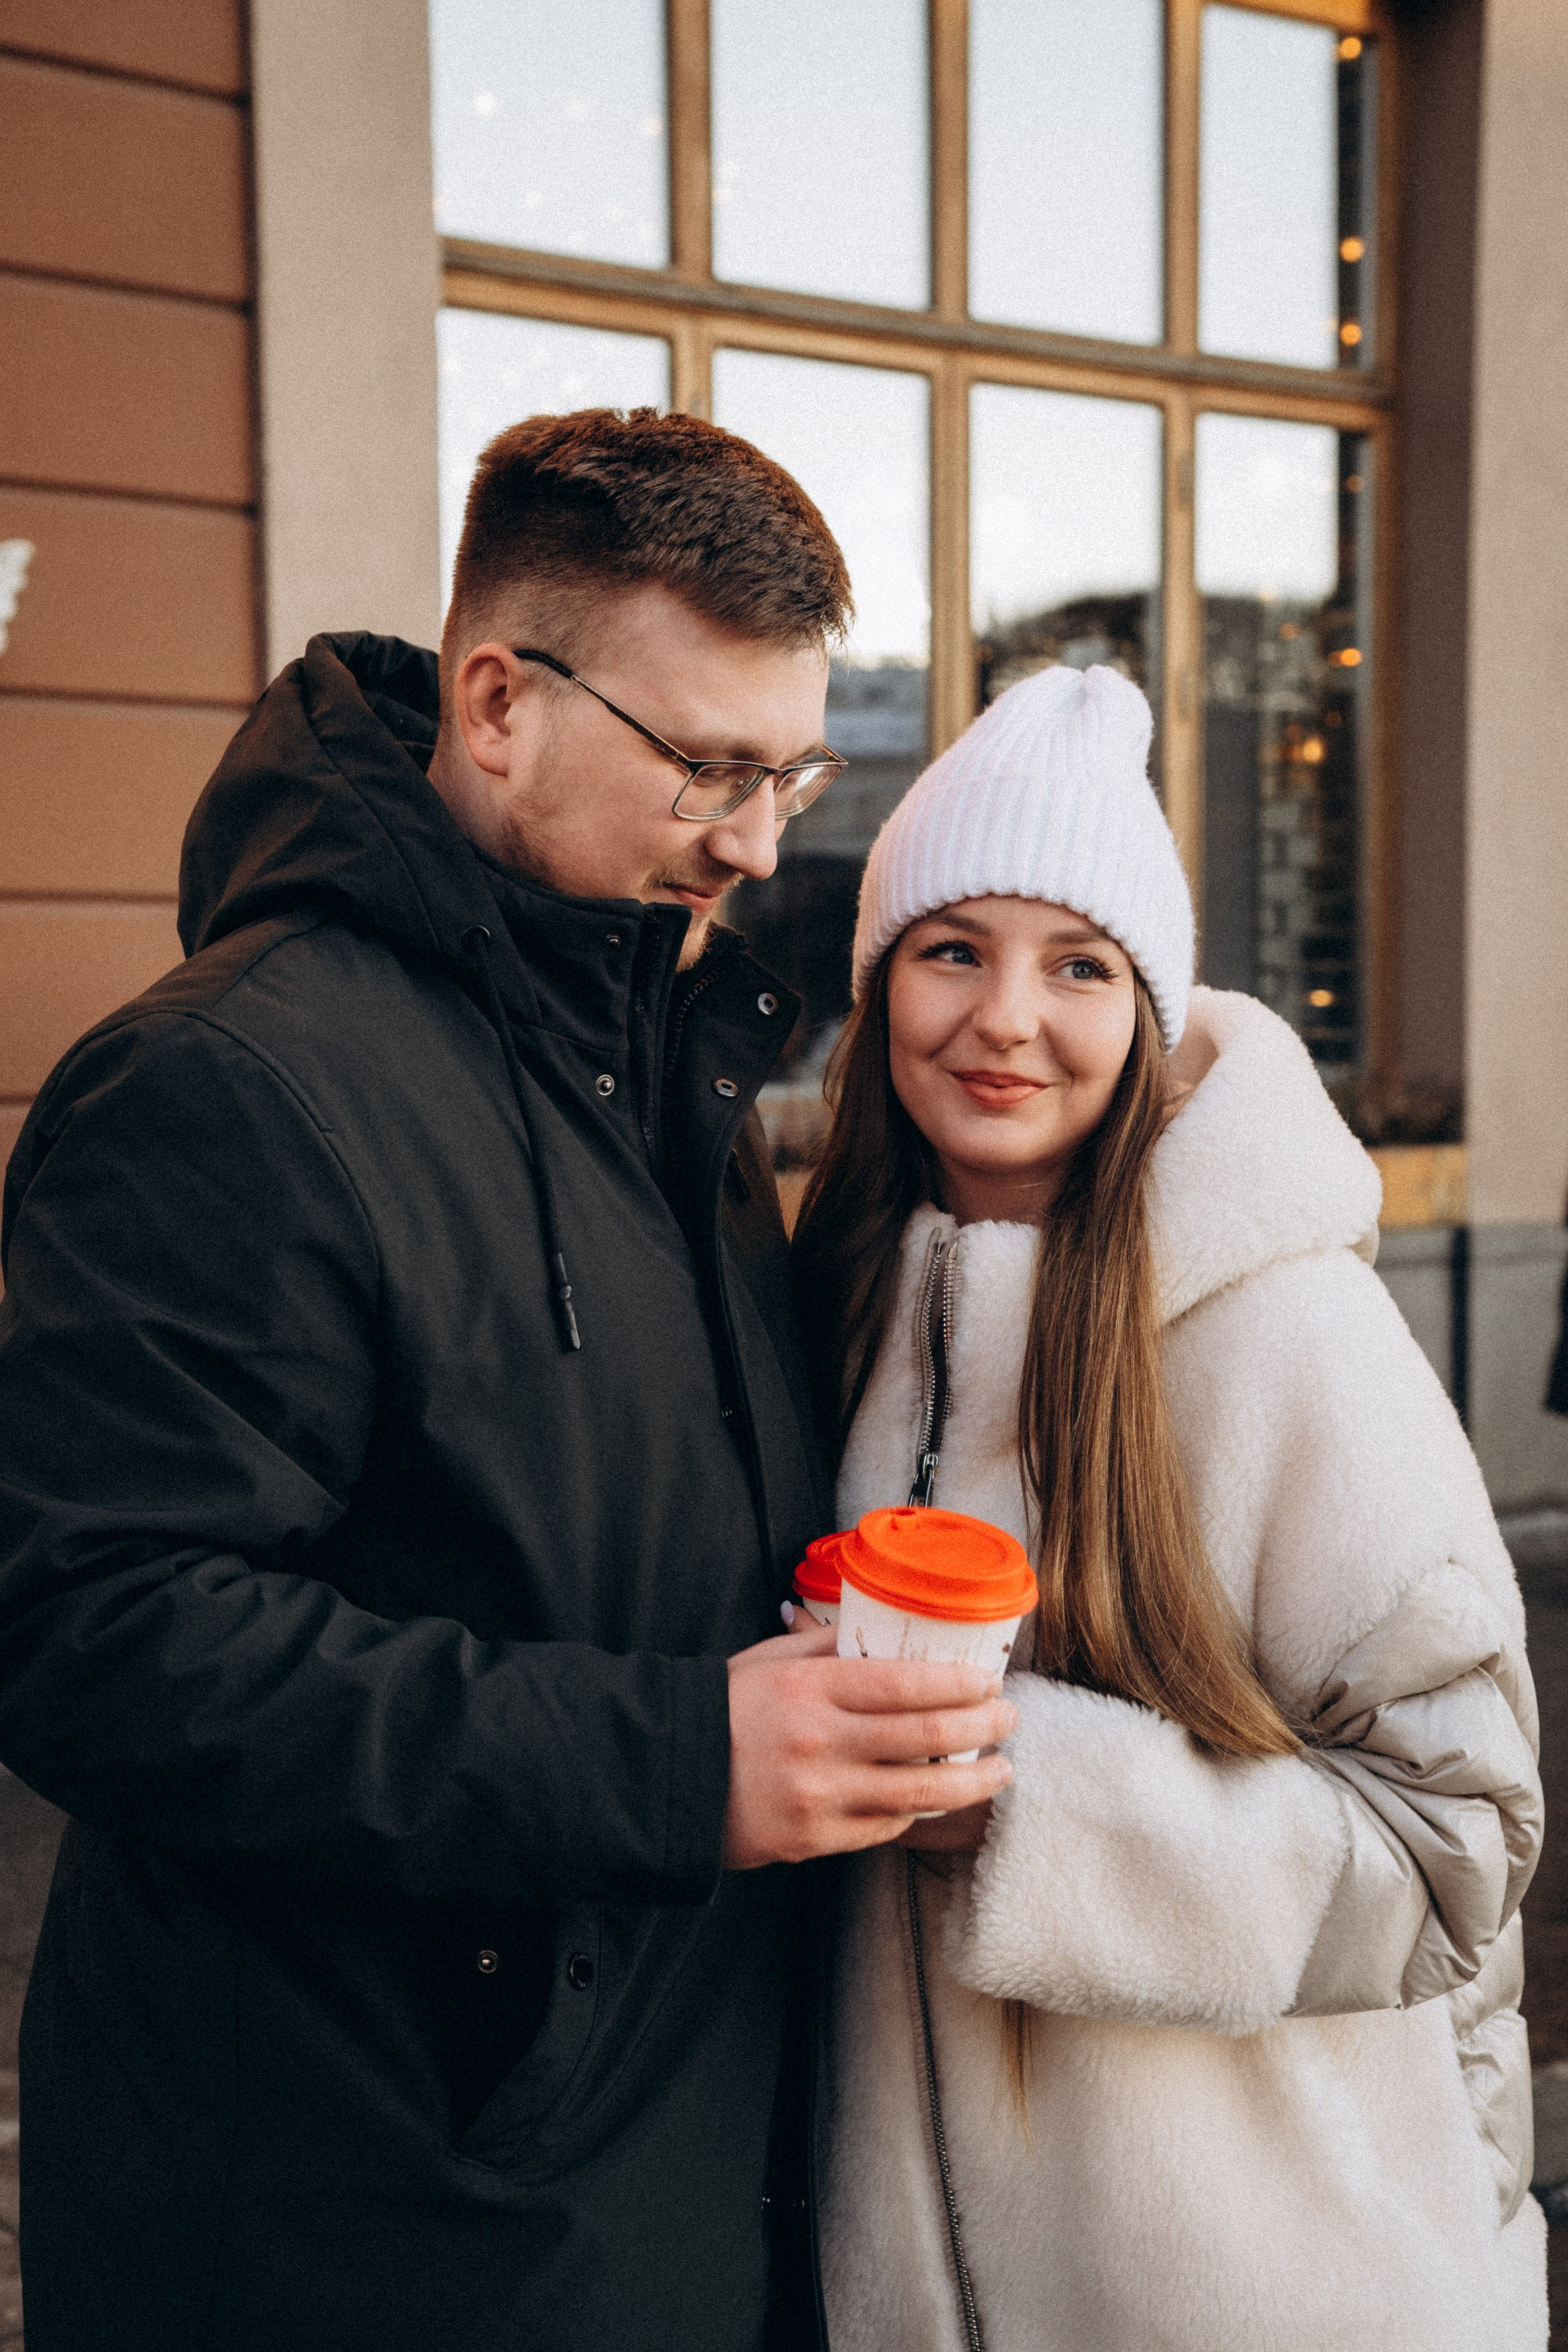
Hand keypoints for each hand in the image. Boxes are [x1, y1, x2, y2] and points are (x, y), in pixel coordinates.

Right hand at [722, 1622, 1017, 1869]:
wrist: (669, 1777)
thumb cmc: (725, 1709)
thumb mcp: (771, 1659)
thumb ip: (831, 1646)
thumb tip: (887, 1631)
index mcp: (810, 1689)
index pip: (903, 1684)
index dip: (957, 1685)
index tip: (990, 1683)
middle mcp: (819, 1743)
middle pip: (922, 1736)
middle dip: (980, 1729)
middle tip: (1009, 1721)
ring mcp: (819, 1797)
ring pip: (916, 1793)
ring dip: (970, 1783)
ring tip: (1000, 1771)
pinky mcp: (814, 1840)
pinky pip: (884, 1827)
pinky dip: (918, 1811)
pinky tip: (940, 1798)